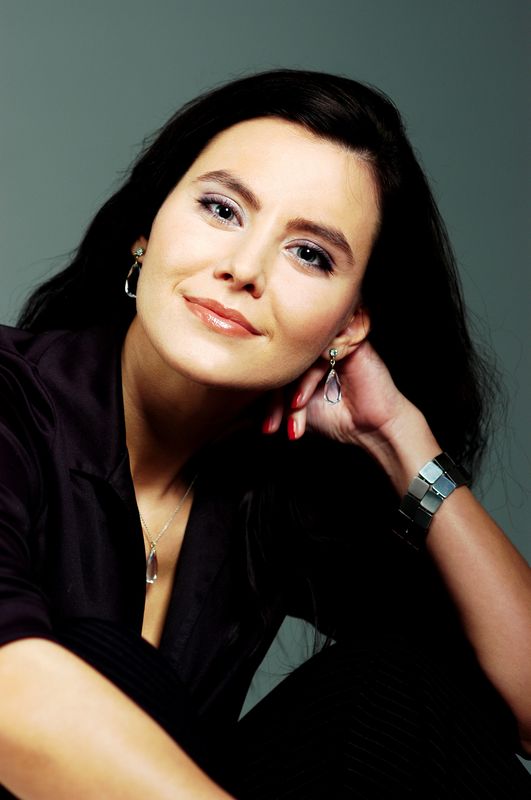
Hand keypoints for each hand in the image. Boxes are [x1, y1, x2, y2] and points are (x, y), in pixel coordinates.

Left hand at [263, 340, 410, 446]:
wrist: (373, 428)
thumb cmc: (338, 417)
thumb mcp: (297, 410)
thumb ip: (274, 399)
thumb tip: (238, 410)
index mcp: (301, 358)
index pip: (274, 370)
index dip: (267, 400)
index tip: (267, 428)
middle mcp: (314, 347)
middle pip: (282, 362)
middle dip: (275, 398)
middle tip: (274, 425)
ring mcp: (331, 341)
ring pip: (297, 360)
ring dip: (290, 391)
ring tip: (294, 414)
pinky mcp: (349, 341)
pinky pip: (318, 355)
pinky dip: (306, 380)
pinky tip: (302, 401)